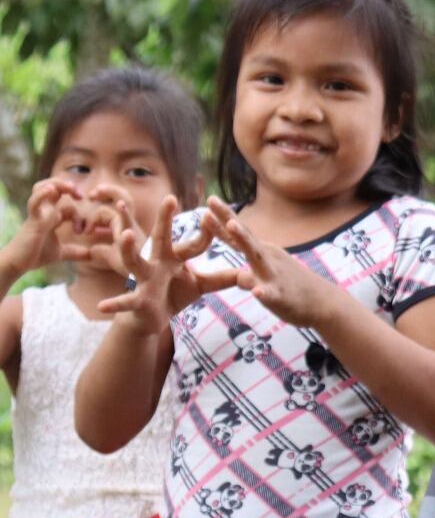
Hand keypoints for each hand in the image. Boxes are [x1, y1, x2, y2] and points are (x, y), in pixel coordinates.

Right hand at [0, 178, 82, 278]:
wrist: (18, 264)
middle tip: (80, 195)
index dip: (80, 215)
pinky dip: (41, 194)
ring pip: (43, 188)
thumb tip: (93, 256)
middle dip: (69, 187)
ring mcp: (38, 214)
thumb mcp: (61, 253)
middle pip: (55, 188)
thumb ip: (76, 252)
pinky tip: (51, 190)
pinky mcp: (32, 220)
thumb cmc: (36, 255)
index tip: (84, 232)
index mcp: (53, 217)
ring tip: (69, 187)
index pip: (69, 206)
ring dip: (57, 184)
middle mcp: (45, 212)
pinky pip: (35, 203)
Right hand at [98, 197, 240, 334]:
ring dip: (130, 250)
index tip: (213, 214)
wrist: (151, 318)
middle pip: (161, 237)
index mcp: (175, 256)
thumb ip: (222, 278)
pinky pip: (125, 301)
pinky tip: (102, 306)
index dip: (207, 233)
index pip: (195, 242)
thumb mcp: (201, 285)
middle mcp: (157, 262)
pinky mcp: (137, 299)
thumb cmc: (175, 294)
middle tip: (169, 198)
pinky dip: (115, 303)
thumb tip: (249, 273)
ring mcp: (145, 279)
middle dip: (165, 219)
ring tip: (126, 236)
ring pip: (136, 262)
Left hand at [204, 198, 339, 328]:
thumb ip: (251, 274)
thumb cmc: (295, 290)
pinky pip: (271, 294)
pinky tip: (257, 292)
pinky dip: (264, 292)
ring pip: (256, 256)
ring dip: (244, 240)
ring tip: (231, 226)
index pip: (239, 235)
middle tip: (211, 200)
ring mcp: (275, 275)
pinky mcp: (281, 296)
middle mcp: (268, 258)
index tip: (209, 201)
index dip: (223, 219)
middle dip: (227, 218)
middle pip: (245, 237)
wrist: (325, 304)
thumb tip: (239, 276)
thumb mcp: (271, 276)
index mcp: (264, 254)